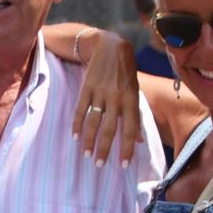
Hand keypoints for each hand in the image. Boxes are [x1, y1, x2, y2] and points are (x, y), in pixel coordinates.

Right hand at [70, 30, 141, 164]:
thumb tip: (138, 140)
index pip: (130, 130)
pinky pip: (81, 109)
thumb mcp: (135, 91)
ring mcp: (100, 92)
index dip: (126, 148)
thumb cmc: (126, 72)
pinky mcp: (87, 87)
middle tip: (99, 165)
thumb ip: (135, 116)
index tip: (122, 165)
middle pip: (110, 129)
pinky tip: (75, 136)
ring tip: (86, 155)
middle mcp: (116, 97)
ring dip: (89, 140)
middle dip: (104, 149)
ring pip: (94, 121)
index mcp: (131, 99)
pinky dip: (77, 124)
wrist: (110, 46)